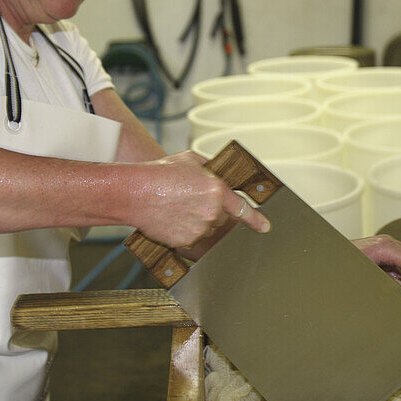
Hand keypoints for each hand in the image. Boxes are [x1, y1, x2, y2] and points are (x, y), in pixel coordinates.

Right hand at [129, 151, 269, 250]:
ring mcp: (199, 228)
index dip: (256, 219)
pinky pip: (191, 239)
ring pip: (205, 228)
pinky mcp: (186, 241)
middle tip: (187, 200)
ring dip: (195, 221)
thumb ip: (209, 168)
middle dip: (207, 210)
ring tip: (175, 207)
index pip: (242, 208)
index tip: (265, 226)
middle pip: (219, 217)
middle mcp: (212, 211)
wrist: (135, 192)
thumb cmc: (159, 174)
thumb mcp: (190, 160)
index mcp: (216, 189)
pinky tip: (170, 219)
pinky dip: (183, 231)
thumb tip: (217, 173)